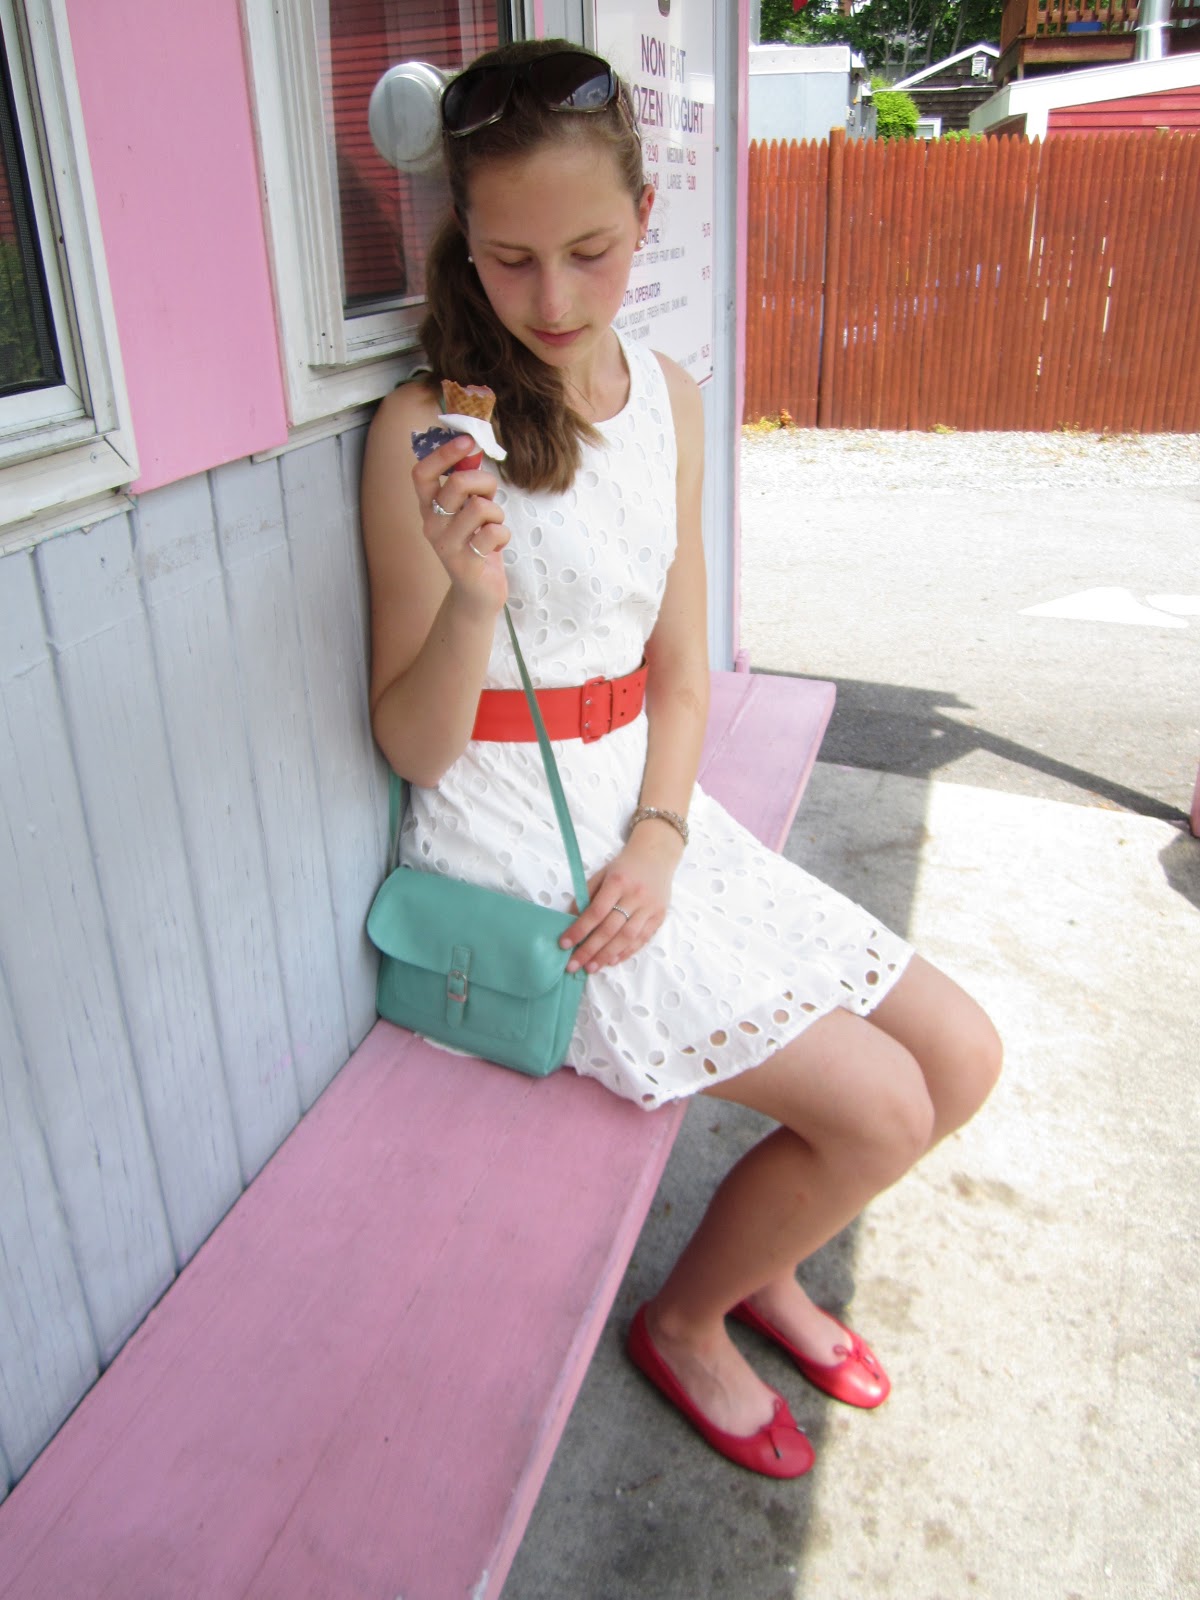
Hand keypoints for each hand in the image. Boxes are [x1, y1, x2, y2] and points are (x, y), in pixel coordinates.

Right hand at [412, 433, 508, 608]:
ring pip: (480, 507)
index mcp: (428, 508)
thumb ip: (469, 484)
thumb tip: (474, 448)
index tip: (467, 441)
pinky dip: (503, 535)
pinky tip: (496, 546)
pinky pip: (494, 532)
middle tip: (490, 496)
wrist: (477, 594)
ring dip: (497, 513)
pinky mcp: (465, 564)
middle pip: (457, 483)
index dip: (444, 453)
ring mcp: (446, 546)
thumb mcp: (469, 510)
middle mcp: (431, 525)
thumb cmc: (476, 545)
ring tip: (493, 526)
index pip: (422, 473)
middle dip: (484, 482)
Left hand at [561, 829, 682, 973]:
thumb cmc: (624, 868)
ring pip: (627, 937)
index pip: (596, 911)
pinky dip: (626, 952)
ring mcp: (650, 908)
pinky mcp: (660, 916)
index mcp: (618, 882)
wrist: (656, 857)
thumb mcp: (602, 875)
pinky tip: (612, 961)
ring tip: (591, 968)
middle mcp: (635, 896)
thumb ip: (586, 896)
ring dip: (607, 956)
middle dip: (590, 950)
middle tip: (574, 965)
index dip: (579, 930)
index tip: (564, 944)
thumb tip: (571, 921)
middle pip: (610, 929)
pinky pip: (642, 939)